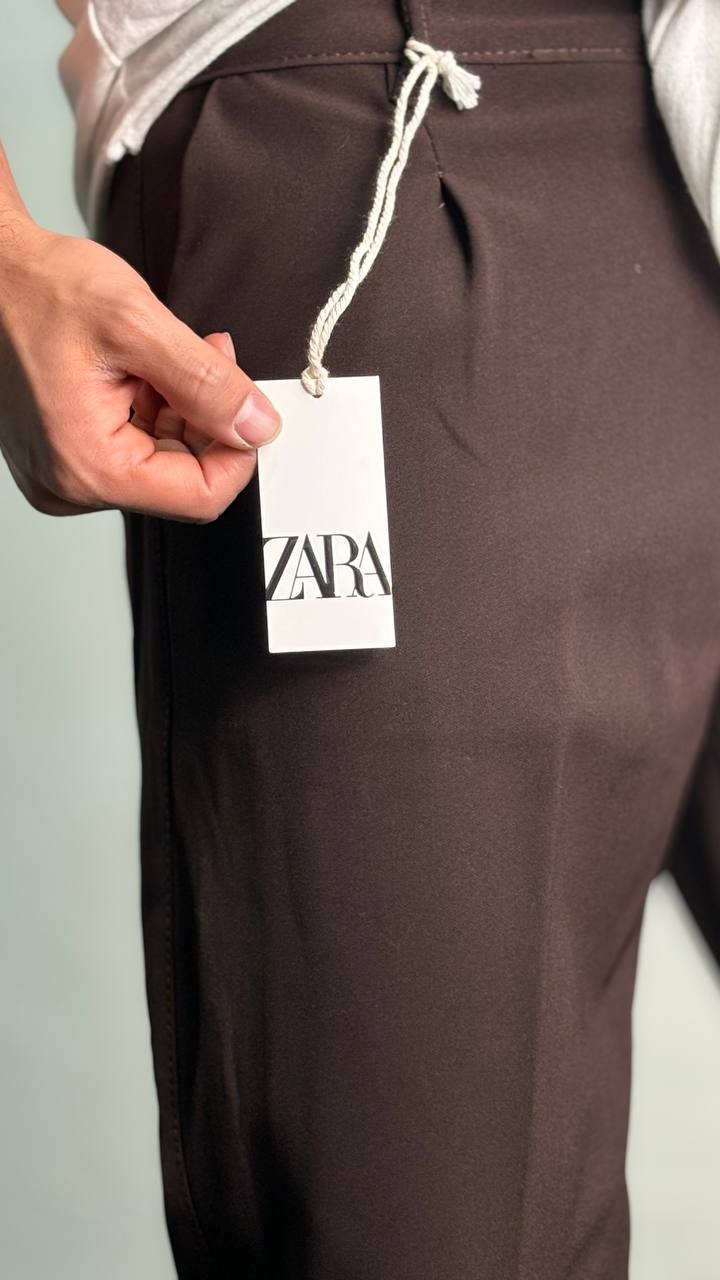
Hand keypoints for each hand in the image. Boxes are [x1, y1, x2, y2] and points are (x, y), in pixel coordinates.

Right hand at [0, 220, 281, 520]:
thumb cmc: (38, 290)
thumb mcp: (137, 324)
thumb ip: (207, 383)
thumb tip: (258, 426)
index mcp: (89, 467)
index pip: (201, 497)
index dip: (238, 453)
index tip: (248, 405)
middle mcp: (72, 485)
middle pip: (182, 481)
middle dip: (209, 421)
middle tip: (212, 356)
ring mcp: (65, 474)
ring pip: (163, 463)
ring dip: (183, 411)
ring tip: (167, 352)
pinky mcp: (66, 456)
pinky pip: (133, 449)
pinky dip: (155, 410)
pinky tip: (147, 368)